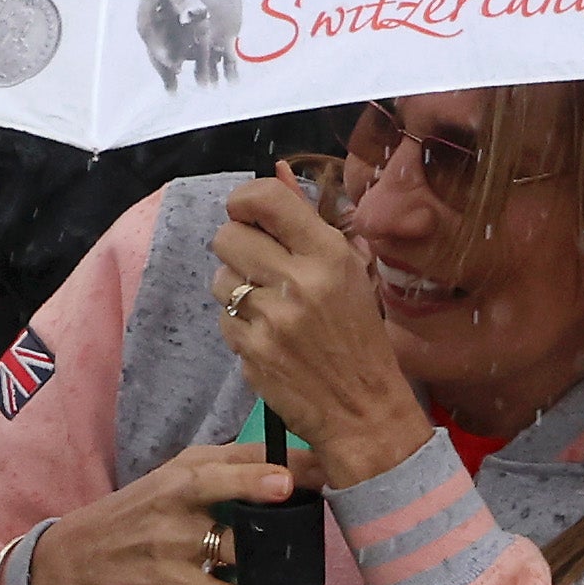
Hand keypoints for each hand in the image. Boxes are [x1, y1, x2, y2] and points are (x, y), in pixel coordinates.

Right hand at [21, 434, 305, 584]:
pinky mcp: (169, 583)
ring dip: (269, 566)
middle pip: (234, 485)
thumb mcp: (171, 483)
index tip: (327, 467)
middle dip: (271, 487)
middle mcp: (180, 496)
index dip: (291, 461)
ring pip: (240, 549)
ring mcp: (173, 540)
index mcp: (187, 468)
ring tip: (280, 574)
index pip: (245, 453)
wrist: (73, 562)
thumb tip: (291, 473)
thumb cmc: (136, 518)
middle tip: (302, 491)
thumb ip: (222, 474)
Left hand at [212, 175, 434, 483]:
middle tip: (258, 265)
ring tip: (268, 306)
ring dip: (236, 288)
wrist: (364, 411)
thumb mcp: (350, 273)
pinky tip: (267, 336)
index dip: (244, 199)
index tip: (245, 211)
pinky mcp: (251, 350)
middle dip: (236, 247)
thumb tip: (278, 173)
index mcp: (328, 255)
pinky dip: (239, 324)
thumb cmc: (360, 337)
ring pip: (220, 278)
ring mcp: (271, 318)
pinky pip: (223, 317)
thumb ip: (308, 225)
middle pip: (227, 236)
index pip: (265, 199)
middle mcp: (298, 281)